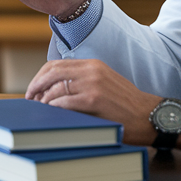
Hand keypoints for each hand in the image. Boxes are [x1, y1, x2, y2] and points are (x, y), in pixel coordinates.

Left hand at [25, 59, 180, 148]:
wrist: (150, 115)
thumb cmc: (125, 105)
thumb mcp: (105, 84)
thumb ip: (82, 82)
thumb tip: (53, 90)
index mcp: (93, 65)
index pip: (56, 65)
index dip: (40, 77)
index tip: (33, 89)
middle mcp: (91, 70)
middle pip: (52, 73)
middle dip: (36, 86)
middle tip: (30, 100)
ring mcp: (92, 84)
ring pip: (56, 88)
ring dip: (43, 100)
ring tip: (39, 110)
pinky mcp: (94, 100)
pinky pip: (64, 102)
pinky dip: (53, 109)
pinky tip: (51, 115)